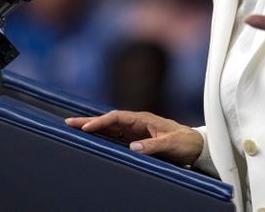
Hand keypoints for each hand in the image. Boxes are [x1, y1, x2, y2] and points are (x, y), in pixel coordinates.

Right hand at [65, 110, 203, 165]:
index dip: (101, 122)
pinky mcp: (136, 140)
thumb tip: (132, 147)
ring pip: (109, 129)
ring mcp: (135, 131)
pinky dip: (102, 137)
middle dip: (89, 121)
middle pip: (109, 120)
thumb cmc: (185, 143)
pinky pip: (115, 138)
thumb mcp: (171, 145)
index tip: (87, 128)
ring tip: (73, 129)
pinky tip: (91, 140)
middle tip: (68, 122)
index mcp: (144, 119)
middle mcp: (137, 123)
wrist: (196, 146)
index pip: (117, 117)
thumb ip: (153, 146)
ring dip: (92, 128)